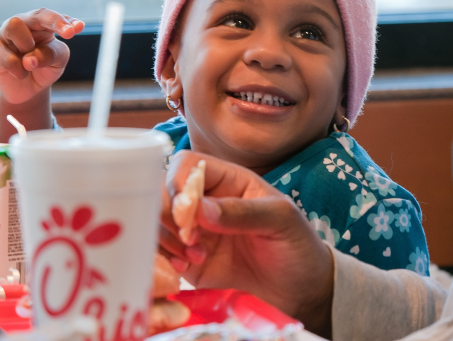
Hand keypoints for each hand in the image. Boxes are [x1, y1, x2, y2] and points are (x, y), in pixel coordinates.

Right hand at [0, 8, 83, 104]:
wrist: (29, 89)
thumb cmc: (46, 68)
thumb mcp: (57, 60)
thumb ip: (50, 55)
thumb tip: (29, 59)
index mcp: (43, 24)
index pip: (52, 16)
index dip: (64, 20)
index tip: (78, 28)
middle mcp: (24, 25)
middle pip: (36, 14)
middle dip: (54, 21)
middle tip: (69, 33)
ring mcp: (6, 36)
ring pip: (15, 26)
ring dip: (28, 45)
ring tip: (30, 62)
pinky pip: (6, 56)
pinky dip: (18, 69)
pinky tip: (21, 73)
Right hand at [159, 151, 333, 337]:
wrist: (299, 287)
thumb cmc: (296, 244)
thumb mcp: (280, 220)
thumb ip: (242, 212)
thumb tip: (200, 208)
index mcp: (228, 180)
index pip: (187, 165)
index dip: (177, 181)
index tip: (185, 209)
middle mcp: (205, 201)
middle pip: (162, 192)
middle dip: (167, 214)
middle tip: (190, 237)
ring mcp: (193, 230)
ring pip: (154, 223)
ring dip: (165, 239)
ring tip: (196, 256)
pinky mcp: (186, 260)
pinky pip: (158, 254)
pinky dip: (162, 260)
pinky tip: (185, 268)